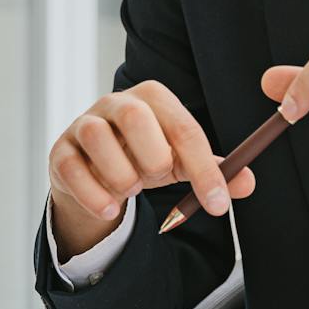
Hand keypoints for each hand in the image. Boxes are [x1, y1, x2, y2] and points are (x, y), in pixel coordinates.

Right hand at [47, 81, 256, 257]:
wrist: (97, 173)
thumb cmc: (143, 158)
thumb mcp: (181, 164)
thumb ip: (213, 172)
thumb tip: (248, 182)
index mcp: (153, 99)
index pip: (182, 127)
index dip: (203, 167)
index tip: (217, 203)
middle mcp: (115, 103)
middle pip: (134, 115)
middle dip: (153, 155)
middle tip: (158, 179)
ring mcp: (83, 125)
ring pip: (98, 138)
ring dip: (121, 175)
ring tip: (131, 190)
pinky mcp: (60, 151)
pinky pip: (72, 168)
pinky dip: (94, 194)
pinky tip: (110, 209)